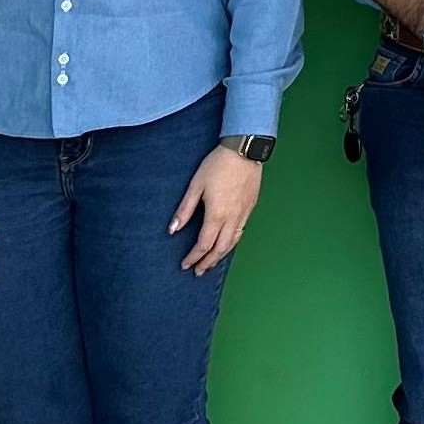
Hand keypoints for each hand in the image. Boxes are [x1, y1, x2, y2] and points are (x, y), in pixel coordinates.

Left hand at [171, 146, 263, 274]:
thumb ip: (185, 209)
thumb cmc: (218, 165)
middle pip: (221, 249)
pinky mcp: (250, 207)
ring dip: (221, 255)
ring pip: (233, 242)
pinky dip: (232, 243)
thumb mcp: (196, 185)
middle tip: (198, 272)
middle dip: (208, 262)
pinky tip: (226, 243)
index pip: (204, 244)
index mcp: (217, 214)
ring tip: (211, 263)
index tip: (185, 264)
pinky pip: (241, 232)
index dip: (193, 257)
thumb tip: (173, 229)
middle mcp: (233, 218)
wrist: (245, 151)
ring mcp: (244, 214)